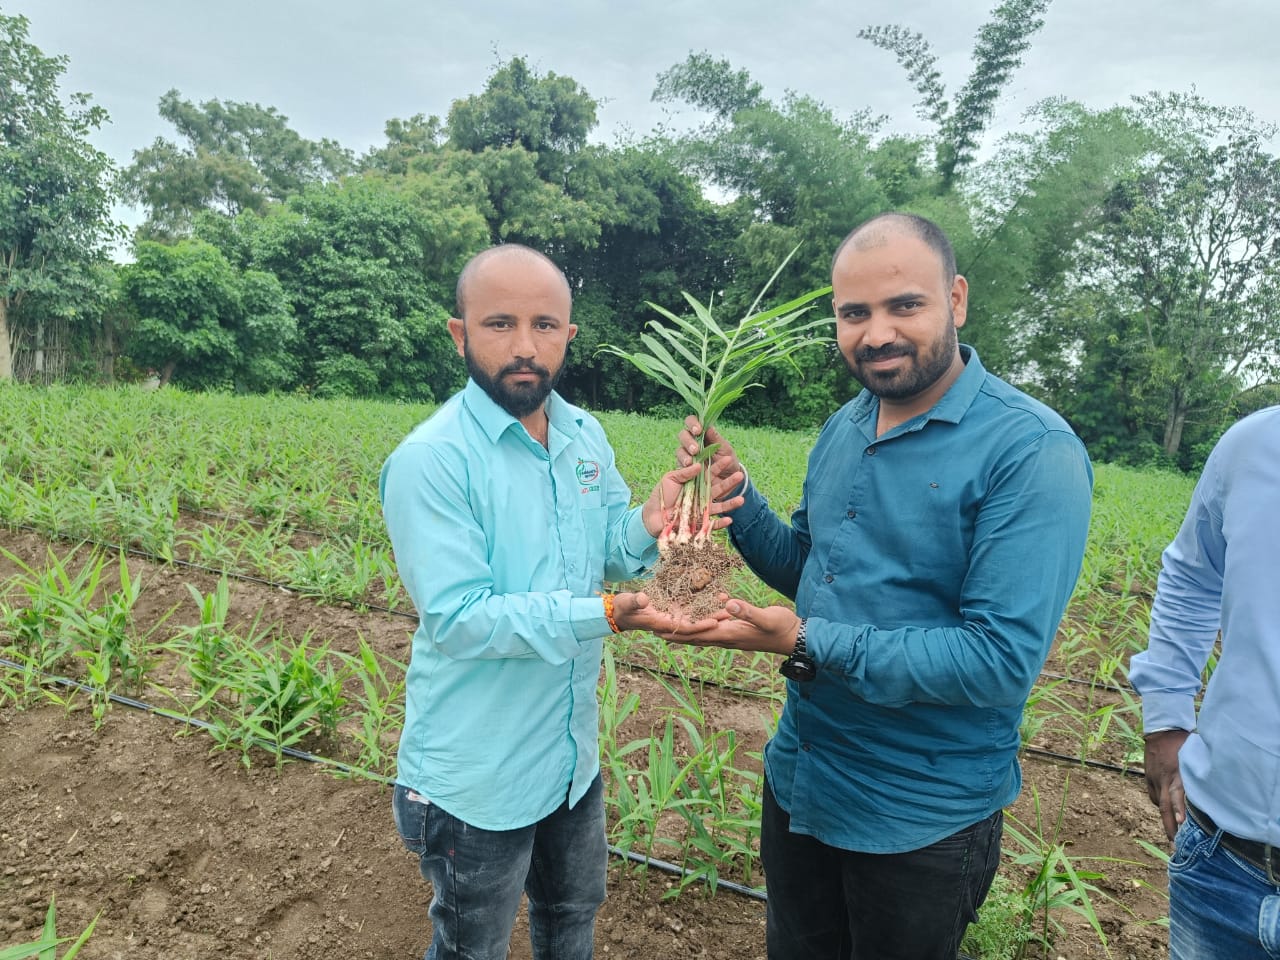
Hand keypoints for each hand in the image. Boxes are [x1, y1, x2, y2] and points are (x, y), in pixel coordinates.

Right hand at [611, 591, 723, 634]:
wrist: (620, 611)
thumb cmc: (623, 608)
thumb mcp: (627, 603)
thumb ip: (635, 602)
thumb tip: (643, 599)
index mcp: (662, 624)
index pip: (685, 628)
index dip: (700, 626)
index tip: (715, 622)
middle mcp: (671, 623)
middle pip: (696, 624)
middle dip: (713, 620)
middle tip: (731, 614)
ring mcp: (673, 616)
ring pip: (697, 616)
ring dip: (712, 612)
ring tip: (729, 604)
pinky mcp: (673, 609)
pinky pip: (691, 608)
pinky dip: (703, 603)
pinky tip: (716, 595)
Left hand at [640, 462, 744, 537]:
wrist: (652, 514)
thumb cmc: (660, 494)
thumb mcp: (671, 478)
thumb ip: (685, 472)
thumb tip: (699, 465)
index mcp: (695, 483)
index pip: (709, 474)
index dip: (718, 466)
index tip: (728, 458)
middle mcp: (701, 496)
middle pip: (718, 489)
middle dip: (729, 483)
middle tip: (741, 475)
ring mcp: (700, 510)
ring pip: (719, 506)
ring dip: (730, 504)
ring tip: (742, 499)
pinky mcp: (698, 523)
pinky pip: (711, 524)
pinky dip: (720, 523)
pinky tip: (730, 519)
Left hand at [654, 596, 798, 655]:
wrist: (797, 637)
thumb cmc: (782, 628)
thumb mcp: (766, 617)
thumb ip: (747, 611)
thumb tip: (727, 603)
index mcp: (730, 634)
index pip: (699, 634)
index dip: (679, 633)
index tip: (660, 631)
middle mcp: (728, 637)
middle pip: (696, 637)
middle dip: (677, 635)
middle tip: (656, 630)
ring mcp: (734, 635)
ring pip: (705, 633)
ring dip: (688, 630)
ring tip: (672, 625)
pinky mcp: (740, 630)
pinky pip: (717, 626)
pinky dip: (705, 622)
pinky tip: (701, 613)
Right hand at [677, 417, 742, 484]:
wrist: (729, 478)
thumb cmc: (728, 460)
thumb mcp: (725, 449)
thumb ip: (716, 439)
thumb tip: (709, 427)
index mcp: (701, 433)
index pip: (691, 422)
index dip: (692, 423)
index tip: (698, 430)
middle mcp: (692, 442)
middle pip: (683, 435)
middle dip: (688, 441)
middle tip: (695, 449)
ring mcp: (687, 454)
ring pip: (679, 450)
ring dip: (684, 455)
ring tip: (690, 461)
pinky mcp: (684, 468)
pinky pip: (680, 465)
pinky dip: (683, 466)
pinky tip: (689, 468)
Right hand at [1143, 729, 1189, 840]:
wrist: (1161, 731)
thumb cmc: (1183, 744)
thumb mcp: (1193, 757)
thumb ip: (1197, 776)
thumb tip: (1210, 793)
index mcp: (1176, 774)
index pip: (1177, 794)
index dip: (1180, 809)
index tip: (1182, 823)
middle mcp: (1164, 779)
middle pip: (1165, 807)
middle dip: (1169, 826)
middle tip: (1174, 844)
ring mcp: (1154, 780)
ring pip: (1160, 804)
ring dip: (1167, 818)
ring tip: (1173, 835)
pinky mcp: (1148, 779)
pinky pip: (1155, 796)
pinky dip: (1162, 804)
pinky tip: (1168, 808)